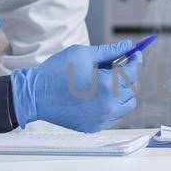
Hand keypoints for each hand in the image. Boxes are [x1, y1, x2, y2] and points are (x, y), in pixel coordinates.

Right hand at [9, 41, 142, 130]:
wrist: (35, 95)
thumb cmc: (56, 72)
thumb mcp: (83, 54)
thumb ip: (109, 51)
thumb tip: (127, 45)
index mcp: (108, 85)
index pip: (133, 72)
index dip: (136, 60)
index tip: (135, 54)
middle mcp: (109, 105)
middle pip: (132, 89)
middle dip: (128, 76)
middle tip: (120, 66)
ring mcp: (102, 118)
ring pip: (126, 105)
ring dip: (123, 93)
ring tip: (109, 82)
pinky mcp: (95, 126)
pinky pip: (114, 116)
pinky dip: (113, 106)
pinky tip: (101, 96)